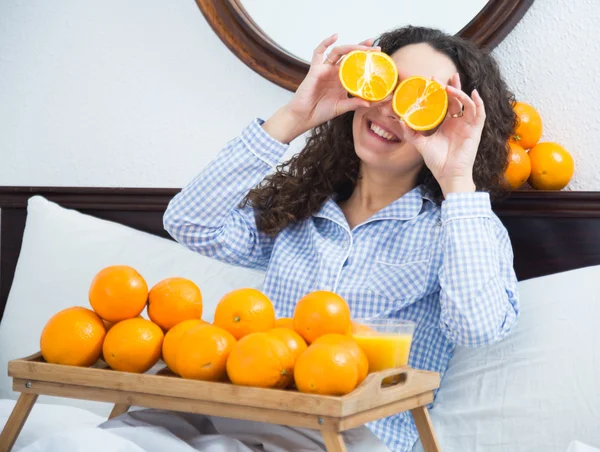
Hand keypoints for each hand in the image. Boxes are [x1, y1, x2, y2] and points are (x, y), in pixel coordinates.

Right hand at [263, 34, 379, 142]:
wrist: (304, 116)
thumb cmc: (320, 112)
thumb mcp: (341, 107)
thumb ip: (354, 103)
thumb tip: (369, 103)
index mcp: (342, 81)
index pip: (356, 66)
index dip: (367, 60)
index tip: (380, 57)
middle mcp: (334, 73)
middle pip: (350, 56)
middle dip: (363, 50)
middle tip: (376, 48)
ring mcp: (325, 70)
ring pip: (339, 52)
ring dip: (351, 47)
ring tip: (363, 46)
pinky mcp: (315, 69)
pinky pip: (319, 52)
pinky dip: (326, 42)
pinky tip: (335, 36)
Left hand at [398, 73, 485, 196]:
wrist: (448, 174)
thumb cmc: (437, 161)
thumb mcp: (421, 144)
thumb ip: (411, 133)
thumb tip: (400, 120)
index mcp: (446, 123)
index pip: (445, 103)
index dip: (441, 91)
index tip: (432, 81)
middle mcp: (457, 122)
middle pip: (457, 99)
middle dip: (453, 86)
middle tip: (445, 76)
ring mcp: (467, 125)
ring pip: (468, 103)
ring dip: (461, 93)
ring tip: (451, 87)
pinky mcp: (475, 130)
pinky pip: (480, 113)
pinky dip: (478, 103)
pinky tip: (473, 93)